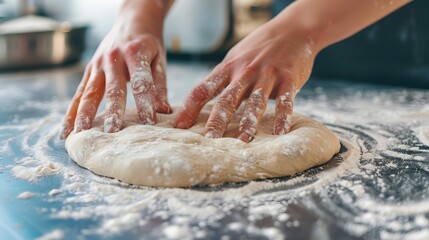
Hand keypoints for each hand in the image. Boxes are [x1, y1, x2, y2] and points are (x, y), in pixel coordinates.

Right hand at [61, 1, 171, 138]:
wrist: (133, 19)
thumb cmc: (149, 43)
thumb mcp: (159, 59)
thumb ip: (160, 85)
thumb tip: (164, 111)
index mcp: (135, 54)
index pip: (142, 83)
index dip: (146, 104)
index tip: (149, 124)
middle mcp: (113, 58)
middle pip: (113, 90)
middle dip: (112, 113)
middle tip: (111, 134)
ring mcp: (98, 64)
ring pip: (89, 93)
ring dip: (85, 115)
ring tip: (81, 136)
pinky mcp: (89, 69)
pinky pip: (79, 93)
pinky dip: (71, 112)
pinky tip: (66, 130)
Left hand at [175, 20, 318, 142]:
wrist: (293, 29)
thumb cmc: (259, 48)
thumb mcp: (235, 58)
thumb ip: (222, 79)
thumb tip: (202, 102)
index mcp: (227, 68)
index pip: (202, 89)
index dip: (189, 108)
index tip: (179, 126)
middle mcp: (244, 72)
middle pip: (226, 99)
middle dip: (216, 121)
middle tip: (208, 140)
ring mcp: (267, 75)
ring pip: (255, 102)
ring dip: (248, 123)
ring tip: (242, 142)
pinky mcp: (288, 78)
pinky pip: (285, 101)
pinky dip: (282, 118)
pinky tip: (279, 133)